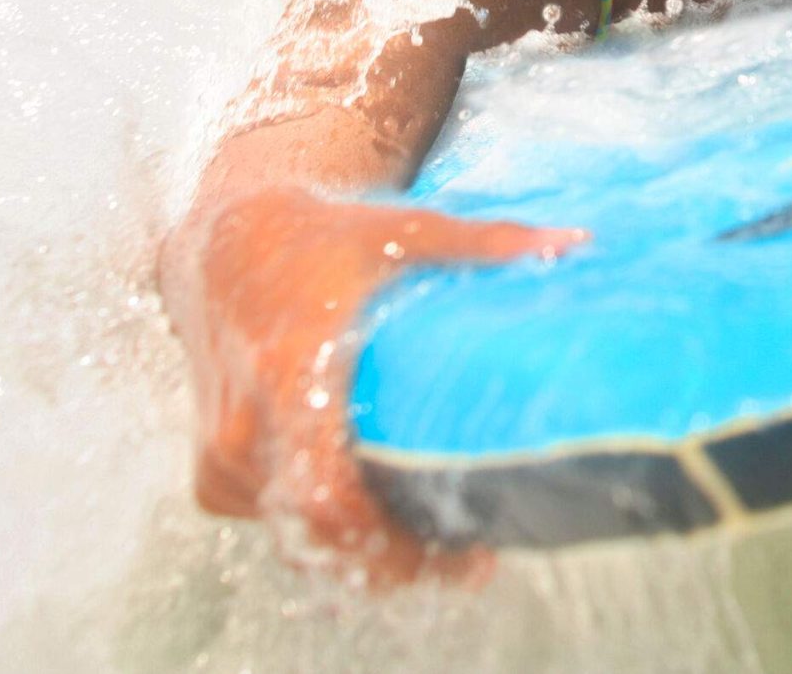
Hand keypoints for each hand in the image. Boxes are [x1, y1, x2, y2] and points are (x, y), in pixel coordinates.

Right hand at [171, 186, 584, 585]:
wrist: (225, 244)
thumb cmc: (318, 238)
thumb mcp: (401, 231)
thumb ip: (485, 242)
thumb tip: (575, 244)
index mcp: (288, 375)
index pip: (324, 497)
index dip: (389, 541)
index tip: (457, 549)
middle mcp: (245, 427)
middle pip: (319, 536)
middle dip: (395, 561)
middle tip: (469, 561)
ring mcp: (224, 456)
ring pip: (297, 537)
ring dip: (362, 554)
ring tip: (438, 551)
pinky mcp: (217, 471)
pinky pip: (274, 521)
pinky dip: (323, 534)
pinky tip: (378, 529)